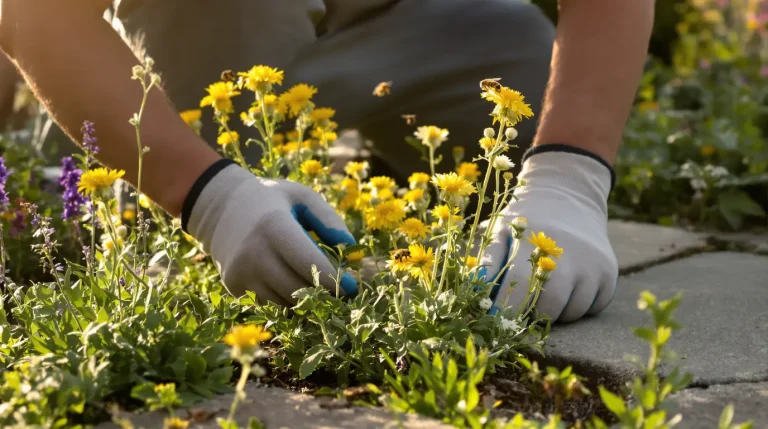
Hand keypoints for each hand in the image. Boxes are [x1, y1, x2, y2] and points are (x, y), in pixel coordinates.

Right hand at [185, 161, 357, 304]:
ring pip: (285, 302)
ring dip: (307, 300)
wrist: (219, 207)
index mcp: (274, 226)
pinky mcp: (234, 286)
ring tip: (319, 289)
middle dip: (324, 294)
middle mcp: (254, 252)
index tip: (352, 287)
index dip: (334, 280)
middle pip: (299, 288)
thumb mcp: (301, 197)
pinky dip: (286, 301)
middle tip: (341, 293)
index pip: (309, 264)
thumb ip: (328, 219)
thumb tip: (352, 249)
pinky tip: (295, 287)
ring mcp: (241, 272)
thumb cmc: (271, 200)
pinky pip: (270, 304)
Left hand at [479, 150, 617, 322]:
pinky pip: (592, 308)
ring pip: (572, 313)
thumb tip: (475, 291)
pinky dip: (577, 305)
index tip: (493, 319)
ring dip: (555, 311)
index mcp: (536, 246)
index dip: (504, 310)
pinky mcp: (610, 274)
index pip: (518, 292)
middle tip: (521, 303)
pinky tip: (567, 286)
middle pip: (549, 309)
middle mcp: (569, 258)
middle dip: (531, 312)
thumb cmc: (526, 217)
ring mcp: (593, 267)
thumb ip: (488, 260)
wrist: (569, 193)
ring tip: (544, 289)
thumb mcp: (501, 228)